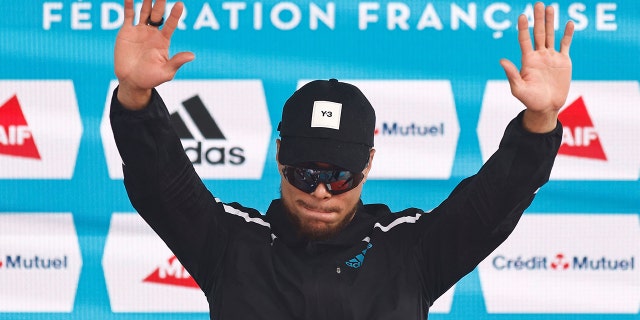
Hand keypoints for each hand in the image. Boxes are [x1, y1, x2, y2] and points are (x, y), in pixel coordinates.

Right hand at [114, 0, 194, 109]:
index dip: (175, 14)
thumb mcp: (166, 72)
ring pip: (144, 11)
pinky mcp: (127, 32)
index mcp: (163, 41)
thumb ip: (176, 62)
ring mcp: (140, 31)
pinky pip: (128, 15)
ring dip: (147, 0)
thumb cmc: (151, 79)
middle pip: (158, 14)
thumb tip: (192, 56)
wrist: (131, 82)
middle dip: (160, 3)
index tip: (180, 4)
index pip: (171, 24)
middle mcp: (153, 33)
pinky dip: (129, 5)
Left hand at [500, 2, 574, 132]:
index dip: (523, 29)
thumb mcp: (518, 88)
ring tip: (550, 7)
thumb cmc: (530, 100)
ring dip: (550, 22)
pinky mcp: (563, 61)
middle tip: (537, 4)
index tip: (521, 16)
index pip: (524, 40)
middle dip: (538, 19)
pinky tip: (568, 23)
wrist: (546, 107)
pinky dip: (567, 34)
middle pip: (538, 34)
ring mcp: (551, 57)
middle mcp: (539, 56)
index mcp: (528, 61)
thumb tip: (501, 60)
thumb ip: (511, 74)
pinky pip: (565, 45)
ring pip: (551, 35)